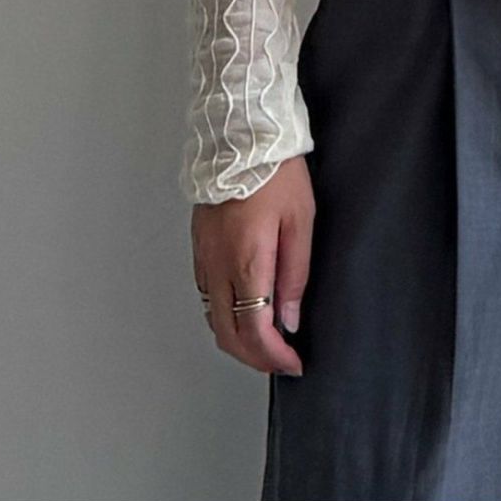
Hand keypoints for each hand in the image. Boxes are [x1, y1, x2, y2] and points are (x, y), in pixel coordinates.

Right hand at [191, 154, 313, 376]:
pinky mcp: (199, 248)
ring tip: (266, 343)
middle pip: (227, 334)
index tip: (293, 363)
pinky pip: (207, 296)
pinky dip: (224, 316)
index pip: (254, 330)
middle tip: (281, 362)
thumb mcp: (301, 220)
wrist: (241, 137)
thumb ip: (295, 274)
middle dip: (254, 358)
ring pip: (212, 319)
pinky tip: (244, 312)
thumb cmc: (276, 172)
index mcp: (246, 260)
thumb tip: (289, 318)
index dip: (274, 356)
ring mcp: (204, 257)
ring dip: (237, 340)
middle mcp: (217, 265)